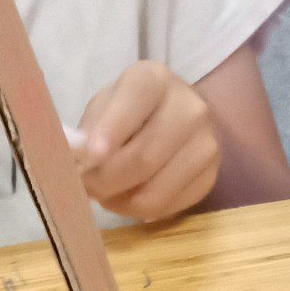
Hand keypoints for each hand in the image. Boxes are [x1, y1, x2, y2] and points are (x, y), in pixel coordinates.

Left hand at [75, 62, 219, 224]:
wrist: (174, 118)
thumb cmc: (128, 111)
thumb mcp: (104, 106)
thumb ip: (90, 129)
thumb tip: (78, 162)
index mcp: (155, 79)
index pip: (134, 101)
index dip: (111, 130)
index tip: (91, 155)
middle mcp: (190, 107)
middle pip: (143, 157)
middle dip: (105, 180)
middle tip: (85, 186)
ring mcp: (207, 143)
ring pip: (154, 190)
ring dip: (119, 201)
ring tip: (105, 194)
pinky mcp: (211, 175)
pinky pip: (168, 207)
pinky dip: (139, 211)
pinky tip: (128, 197)